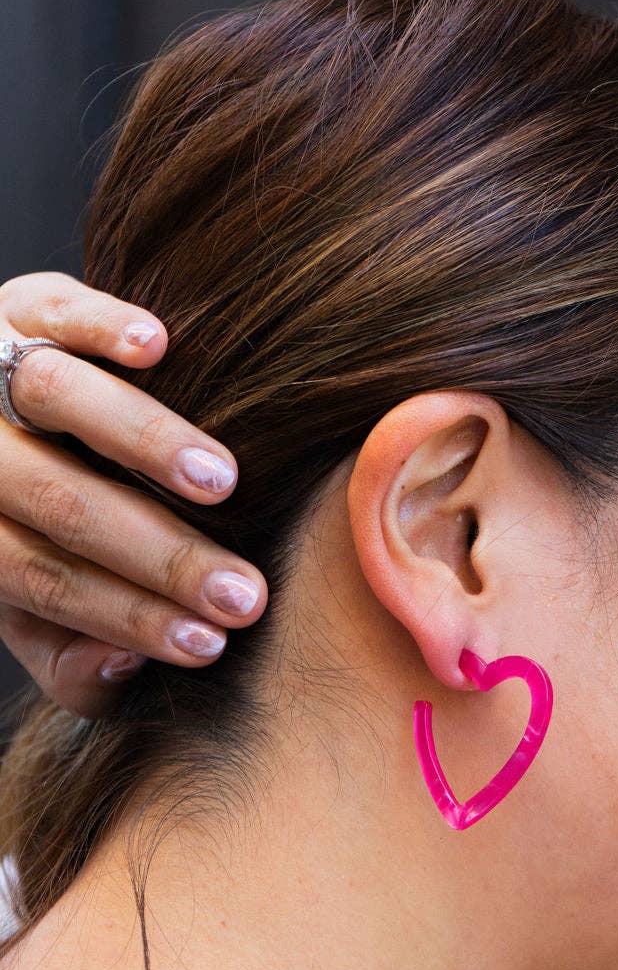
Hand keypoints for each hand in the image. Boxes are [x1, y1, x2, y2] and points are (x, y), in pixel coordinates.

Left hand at [0, 270, 267, 718]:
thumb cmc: (32, 541)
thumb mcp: (31, 619)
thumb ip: (71, 662)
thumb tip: (128, 663)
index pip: (44, 578)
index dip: (126, 615)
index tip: (211, 645)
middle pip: (60, 502)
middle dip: (159, 555)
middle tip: (243, 592)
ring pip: (56, 397)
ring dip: (144, 442)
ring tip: (223, 483)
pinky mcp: (20, 305)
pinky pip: (55, 308)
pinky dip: (102, 326)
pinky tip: (159, 347)